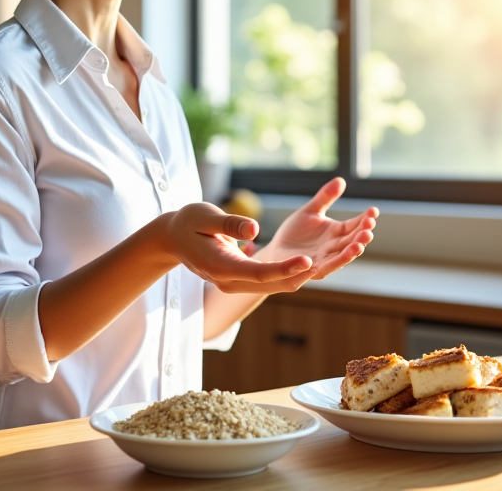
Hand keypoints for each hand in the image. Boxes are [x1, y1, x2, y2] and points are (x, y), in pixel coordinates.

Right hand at [155, 203, 314, 293]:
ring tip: (325, 262)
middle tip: (329, 262)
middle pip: (273, 284)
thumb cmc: (187, 222)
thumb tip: (254, 229)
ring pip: (275, 286)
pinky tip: (312, 262)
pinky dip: (291, 273)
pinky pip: (270, 281)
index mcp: (220, 267)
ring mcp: (235, 283)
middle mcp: (229, 281)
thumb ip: (229, 224)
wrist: (172, 239)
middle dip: (302, 275)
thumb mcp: (204, 216)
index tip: (308, 259)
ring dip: (301, 276)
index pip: (259, 273)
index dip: (285, 268)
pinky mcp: (241, 279)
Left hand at [254, 177, 375, 280]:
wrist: (276, 250)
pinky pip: (326, 267)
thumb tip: (341, 180)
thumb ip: (325, 197)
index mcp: (337, 232)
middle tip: (370, 226)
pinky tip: (340, 257)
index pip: (355, 225)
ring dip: (352, 252)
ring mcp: (325, 259)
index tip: (374, 211)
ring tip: (360, 245)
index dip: (365, 219)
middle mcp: (334, 247)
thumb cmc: (295, 233)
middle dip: (362, 235)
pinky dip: (334, 263)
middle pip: (352, 241)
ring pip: (342, 257)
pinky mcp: (313, 269)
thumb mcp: (310, 211)